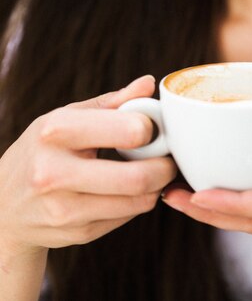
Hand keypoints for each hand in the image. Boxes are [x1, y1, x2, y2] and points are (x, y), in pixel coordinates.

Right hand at [0, 75, 176, 256]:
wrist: (4, 205)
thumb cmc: (43, 150)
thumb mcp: (67, 117)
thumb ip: (112, 102)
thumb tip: (148, 84)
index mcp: (56, 132)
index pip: (129, 131)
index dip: (152, 128)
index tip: (155, 127)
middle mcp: (55, 173)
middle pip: (138, 177)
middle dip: (165, 166)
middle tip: (169, 156)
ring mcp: (65, 209)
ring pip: (139, 201)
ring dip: (157, 186)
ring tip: (153, 170)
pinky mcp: (77, 233)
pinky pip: (127, 216)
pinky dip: (138, 201)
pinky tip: (129, 188)